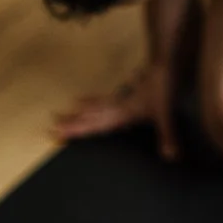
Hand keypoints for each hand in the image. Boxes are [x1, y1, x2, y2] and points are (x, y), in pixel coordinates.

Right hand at [51, 61, 178, 160]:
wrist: (162, 65)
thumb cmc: (161, 89)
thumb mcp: (165, 115)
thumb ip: (168, 136)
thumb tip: (171, 156)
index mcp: (121, 113)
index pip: (93, 125)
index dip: (75, 130)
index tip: (56, 132)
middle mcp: (117, 105)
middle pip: (90, 115)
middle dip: (71, 120)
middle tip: (52, 122)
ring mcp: (122, 97)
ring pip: (97, 104)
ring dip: (83, 107)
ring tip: (70, 107)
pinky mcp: (129, 91)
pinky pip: (108, 97)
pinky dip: (99, 98)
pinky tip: (99, 95)